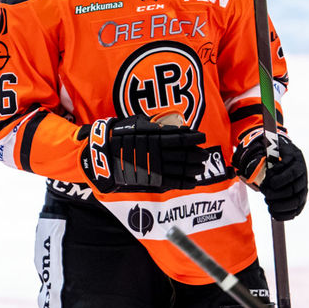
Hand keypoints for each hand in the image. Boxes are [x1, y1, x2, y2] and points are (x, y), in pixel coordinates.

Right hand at [80, 114, 207, 191]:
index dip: (194, 138)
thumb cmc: (120, 136)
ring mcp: (154, 168)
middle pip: (184, 155)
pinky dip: (184, 183)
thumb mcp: (138, 125)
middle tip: (205, 154)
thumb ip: (157, 128)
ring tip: (201, 168)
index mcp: (154, 138)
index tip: (202, 137)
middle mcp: (157, 153)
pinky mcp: (150, 180)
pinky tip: (193, 182)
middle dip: (197, 155)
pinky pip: (172, 182)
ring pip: (180, 169)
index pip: (180, 138)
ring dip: (193, 169)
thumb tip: (177, 129)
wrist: (103, 156)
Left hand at [232, 130, 307, 219]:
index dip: (281, 179)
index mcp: (296, 160)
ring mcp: (302, 187)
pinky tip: (273, 213)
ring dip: (281, 205)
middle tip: (265, 192)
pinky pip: (296, 210)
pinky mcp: (300, 198)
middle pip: (294, 189)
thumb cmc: (274, 152)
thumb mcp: (271, 147)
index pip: (293, 173)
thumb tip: (255, 160)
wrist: (282, 155)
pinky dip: (285, 214)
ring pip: (297, 201)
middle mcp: (302, 174)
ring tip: (268, 202)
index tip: (270, 182)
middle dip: (277, 194)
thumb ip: (266, 151)